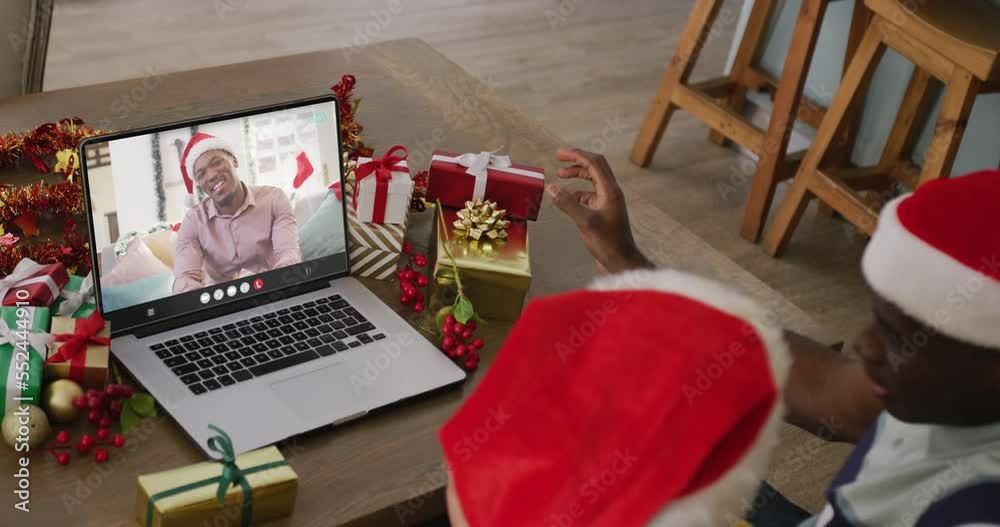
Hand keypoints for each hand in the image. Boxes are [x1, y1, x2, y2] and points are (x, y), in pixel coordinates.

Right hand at [547, 148, 651, 273]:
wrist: (621, 262)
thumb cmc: (609, 244)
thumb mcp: (585, 221)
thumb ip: (567, 203)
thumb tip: (552, 188)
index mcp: (610, 191)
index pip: (594, 163)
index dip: (576, 155)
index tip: (560, 154)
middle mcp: (611, 193)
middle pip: (595, 167)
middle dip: (577, 160)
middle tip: (559, 158)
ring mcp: (608, 202)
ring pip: (592, 180)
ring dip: (577, 175)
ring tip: (561, 176)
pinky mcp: (604, 212)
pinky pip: (590, 195)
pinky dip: (577, 192)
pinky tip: (567, 198)